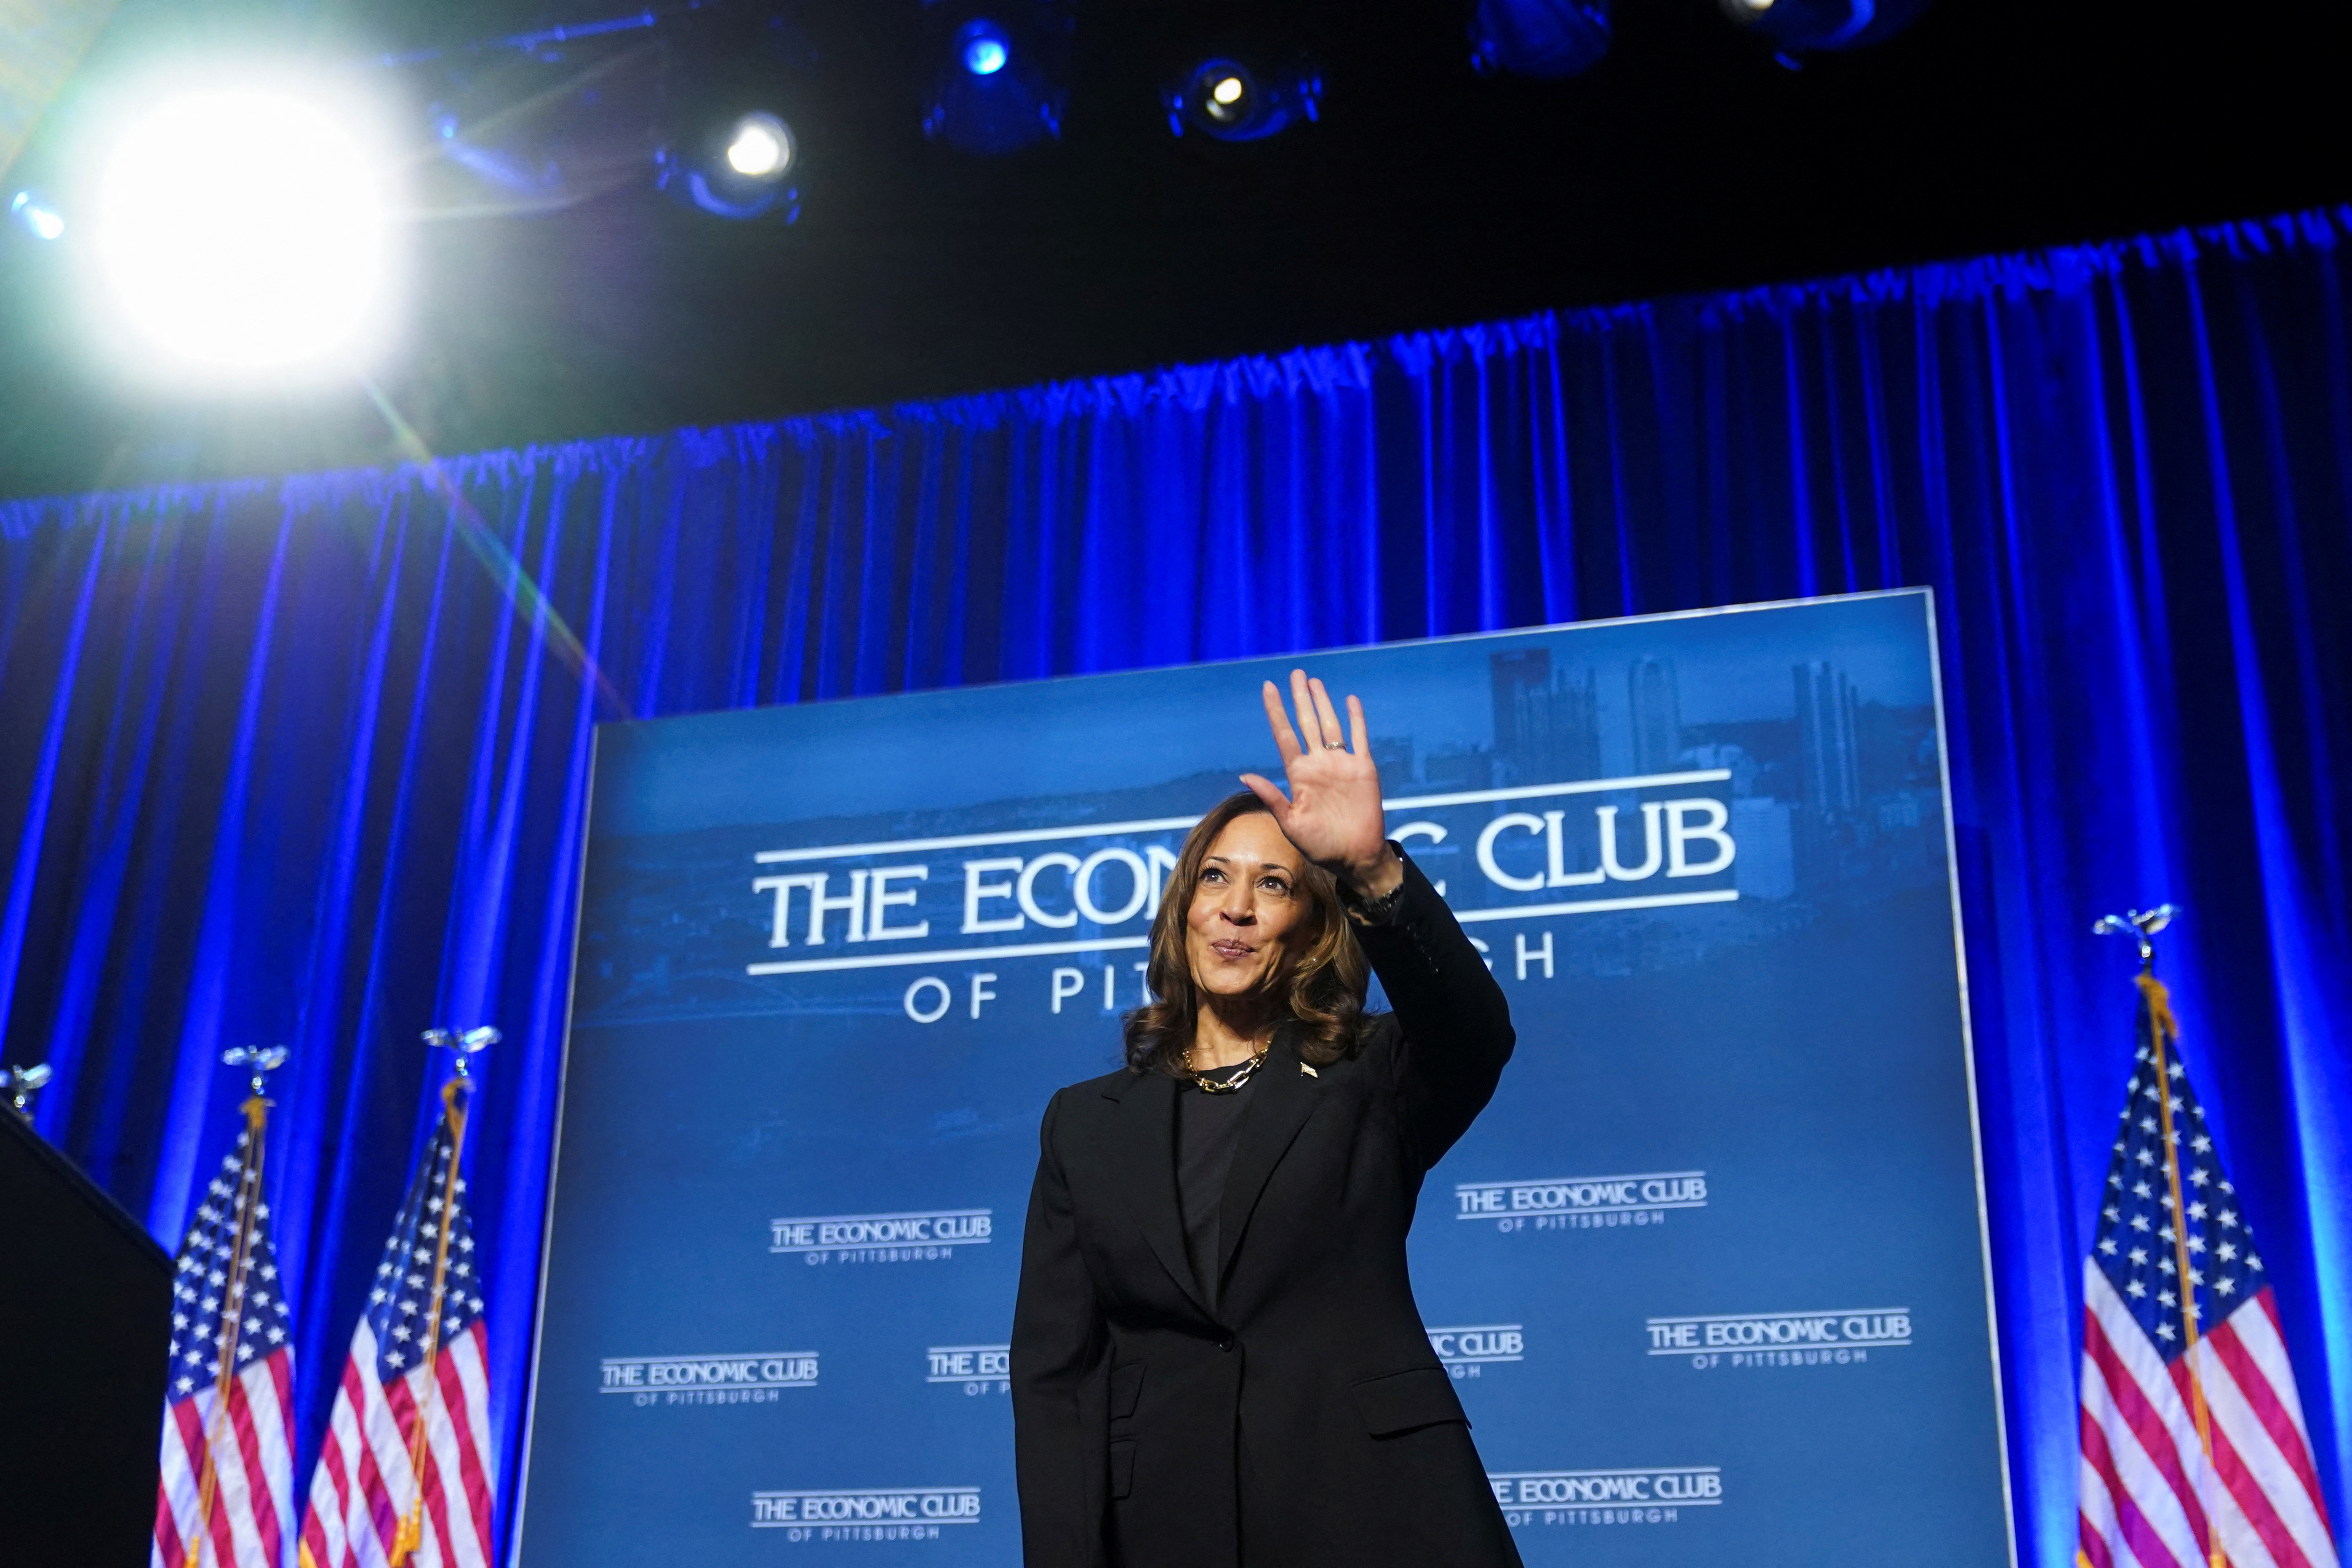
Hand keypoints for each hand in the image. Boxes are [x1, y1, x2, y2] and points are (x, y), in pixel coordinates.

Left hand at [1240, 670, 1401, 896]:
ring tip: (1314, 681)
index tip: (1267, 688)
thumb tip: (1245, 775)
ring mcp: (1341, 764)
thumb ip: (1271, 797)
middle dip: (1300, 698)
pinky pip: (1359, 737)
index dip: (1276, 711)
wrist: (1354, 856)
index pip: (1284, 735)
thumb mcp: (1290, 823)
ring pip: (1330, 725)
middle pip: (1307, 723)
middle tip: (1295, 674)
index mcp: (1299, 775)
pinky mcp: (1363, 769)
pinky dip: (1356, 718)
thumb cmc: (1320, 845)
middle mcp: (1318, 764)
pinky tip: (1350, 700)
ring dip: (1323, 702)